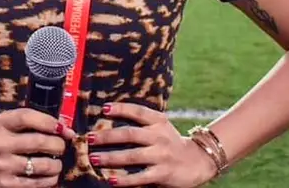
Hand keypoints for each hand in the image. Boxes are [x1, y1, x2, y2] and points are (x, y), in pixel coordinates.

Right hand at [0, 109, 76, 187]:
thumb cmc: (10, 142)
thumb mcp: (16, 126)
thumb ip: (39, 123)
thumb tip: (68, 131)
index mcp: (3, 123)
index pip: (26, 116)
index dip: (49, 122)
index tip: (63, 129)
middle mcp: (0, 143)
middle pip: (38, 141)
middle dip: (58, 144)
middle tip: (61, 147)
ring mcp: (3, 165)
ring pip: (43, 165)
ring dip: (57, 164)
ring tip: (56, 162)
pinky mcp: (7, 184)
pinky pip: (39, 183)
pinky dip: (51, 179)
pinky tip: (50, 175)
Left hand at [87, 103, 218, 187]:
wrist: (198, 161)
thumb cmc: (171, 142)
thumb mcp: (160, 127)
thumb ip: (142, 122)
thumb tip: (109, 114)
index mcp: (159, 121)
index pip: (138, 111)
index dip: (120, 109)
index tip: (103, 108)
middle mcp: (160, 136)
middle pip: (130, 134)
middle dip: (108, 136)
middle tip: (90, 138)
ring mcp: (161, 155)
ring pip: (132, 156)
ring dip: (111, 157)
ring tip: (94, 158)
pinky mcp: (163, 173)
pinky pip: (140, 177)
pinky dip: (125, 180)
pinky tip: (111, 180)